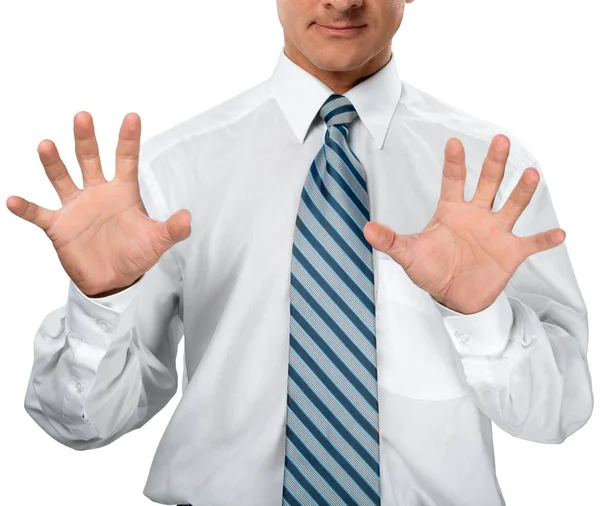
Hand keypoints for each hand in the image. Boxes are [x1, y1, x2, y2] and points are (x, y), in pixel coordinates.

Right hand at [6, 112, 191, 296]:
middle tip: (83, 117)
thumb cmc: (135, 255)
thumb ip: (172, 229)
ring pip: (62, 178)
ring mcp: (76, 207)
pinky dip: (26, 208)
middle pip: (90, 159)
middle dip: (87, 139)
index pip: (126, 159)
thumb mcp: (157, 242)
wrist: (114, 280)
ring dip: (54, 162)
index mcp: (123, 192)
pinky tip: (14, 200)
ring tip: (46, 145)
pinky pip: (39, 213)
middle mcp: (97, 193)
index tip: (132, 116)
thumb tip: (188, 218)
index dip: (129, 138)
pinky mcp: (59, 226)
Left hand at [363, 134, 564, 314]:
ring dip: (522, 191)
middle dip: (493, 163)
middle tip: (500, 140)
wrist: (451, 295)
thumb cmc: (430, 269)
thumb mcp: (408, 254)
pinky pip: (532, 243)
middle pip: (488, 183)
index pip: (453, 180)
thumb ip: (391, 240)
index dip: (454, 163)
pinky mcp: (510, 252)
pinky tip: (559, 233)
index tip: (453, 143)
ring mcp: (495, 232)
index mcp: (451, 211)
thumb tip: (367, 229)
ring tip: (530, 174)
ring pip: (512, 205)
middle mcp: (476, 215)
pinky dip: (545, 239)